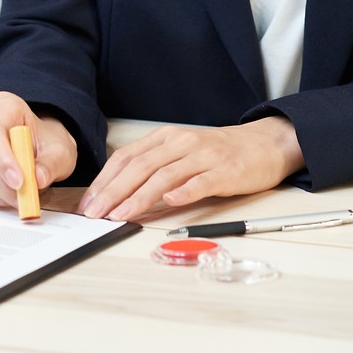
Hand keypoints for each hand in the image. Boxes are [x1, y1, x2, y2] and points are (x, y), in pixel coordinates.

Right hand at [0, 91, 77, 207]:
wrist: (39, 150)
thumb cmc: (46, 144)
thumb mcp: (60, 151)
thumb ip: (52, 164)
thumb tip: (38, 179)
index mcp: (4, 106)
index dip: (3, 158)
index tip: (19, 182)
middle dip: (1, 183)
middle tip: (24, 198)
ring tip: (20, 197)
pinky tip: (6, 197)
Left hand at [79, 117, 302, 220]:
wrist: (264, 144)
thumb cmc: (218, 153)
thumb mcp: (181, 152)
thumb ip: (155, 167)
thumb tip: (120, 194)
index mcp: (166, 137)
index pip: (127, 157)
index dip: (105, 180)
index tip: (89, 202)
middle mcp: (181, 143)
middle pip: (140, 167)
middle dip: (114, 191)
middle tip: (96, 213)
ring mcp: (203, 156)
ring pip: (165, 176)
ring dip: (139, 197)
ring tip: (122, 214)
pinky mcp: (225, 171)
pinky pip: (201, 182)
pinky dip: (184, 192)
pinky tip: (170, 202)